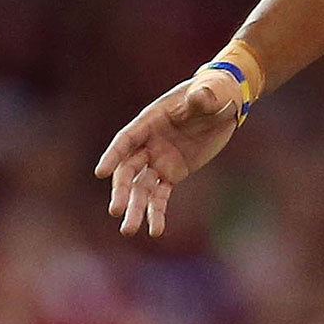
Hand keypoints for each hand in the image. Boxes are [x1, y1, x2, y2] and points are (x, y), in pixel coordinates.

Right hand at [93, 70, 245, 235]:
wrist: (222, 102)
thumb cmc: (212, 92)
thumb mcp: (208, 93)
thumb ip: (201, 98)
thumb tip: (200, 97)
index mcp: (149, 122)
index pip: (126, 140)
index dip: (113, 155)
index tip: (101, 172)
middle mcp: (148, 144)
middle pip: (129, 170)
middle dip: (122, 190)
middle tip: (116, 211)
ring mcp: (159, 160)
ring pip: (142, 188)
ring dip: (136, 209)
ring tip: (128, 231)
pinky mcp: (172, 173)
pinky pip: (161, 195)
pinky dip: (158, 212)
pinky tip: (155, 231)